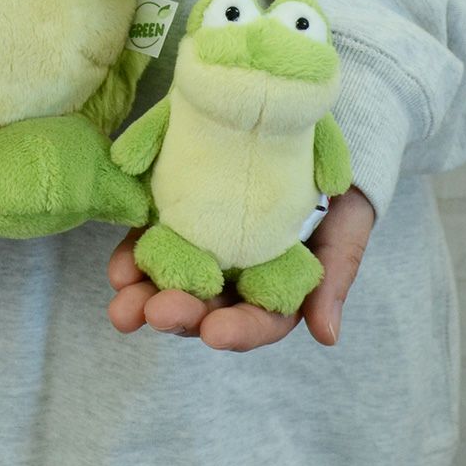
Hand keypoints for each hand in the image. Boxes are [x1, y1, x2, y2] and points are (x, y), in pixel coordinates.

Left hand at [106, 187, 374, 349]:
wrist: (309, 129)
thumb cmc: (337, 188)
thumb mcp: (346, 227)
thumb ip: (334, 276)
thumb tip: (326, 335)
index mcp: (276, 287)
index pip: (258, 319)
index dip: (237, 330)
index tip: (215, 333)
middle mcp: (235, 274)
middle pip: (206, 306)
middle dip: (178, 315)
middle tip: (154, 314)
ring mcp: (203, 246)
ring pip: (171, 280)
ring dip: (145, 297)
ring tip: (123, 307)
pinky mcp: (176, 214)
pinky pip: (152, 241)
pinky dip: (133, 258)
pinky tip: (118, 271)